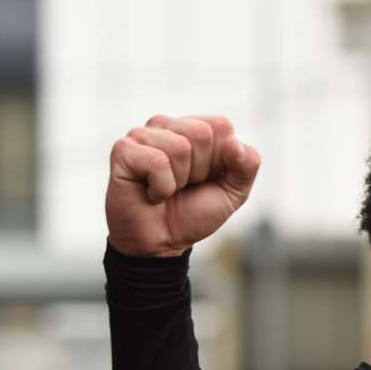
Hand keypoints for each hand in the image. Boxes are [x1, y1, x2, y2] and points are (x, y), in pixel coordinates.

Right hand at [106, 114, 259, 256]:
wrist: (162, 243)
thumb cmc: (193, 214)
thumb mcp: (233, 193)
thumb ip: (247, 166)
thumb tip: (235, 143)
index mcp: (195, 129)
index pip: (221, 126)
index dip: (221, 160)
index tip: (206, 178)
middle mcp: (168, 126)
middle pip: (201, 133)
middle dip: (201, 170)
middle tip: (185, 186)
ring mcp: (142, 135)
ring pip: (179, 147)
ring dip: (179, 181)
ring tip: (167, 189)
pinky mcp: (124, 150)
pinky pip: (156, 161)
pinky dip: (161, 187)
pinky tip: (151, 193)